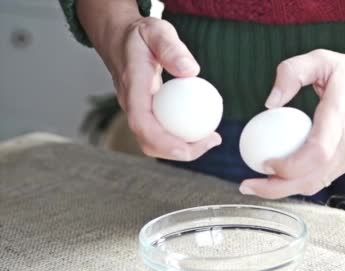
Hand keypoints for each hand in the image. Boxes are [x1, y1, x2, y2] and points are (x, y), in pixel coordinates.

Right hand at [102, 17, 220, 160]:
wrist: (120, 39)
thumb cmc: (141, 35)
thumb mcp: (157, 32)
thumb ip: (172, 49)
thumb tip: (191, 71)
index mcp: (132, 87)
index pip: (142, 123)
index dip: (163, 141)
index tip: (189, 147)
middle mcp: (130, 105)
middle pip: (149, 141)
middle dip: (179, 152)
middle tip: (212, 141)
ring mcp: (136, 111)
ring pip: (155, 142)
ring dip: (183, 148)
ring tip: (212, 139)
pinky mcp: (145, 114)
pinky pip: (161, 132)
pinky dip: (181, 137)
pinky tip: (203, 130)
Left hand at [239, 49, 344, 198]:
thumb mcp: (322, 58)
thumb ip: (291, 73)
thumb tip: (269, 104)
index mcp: (343, 116)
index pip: (317, 152)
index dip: (289, 165)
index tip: (263, 163)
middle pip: (313, 178)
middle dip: (277, 188)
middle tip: (248, 185)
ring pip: (317, 184)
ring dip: (285, 190)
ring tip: (258, 184)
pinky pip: (323, 179)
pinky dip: (299, 183)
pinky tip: (280, 177)